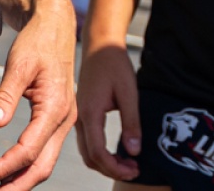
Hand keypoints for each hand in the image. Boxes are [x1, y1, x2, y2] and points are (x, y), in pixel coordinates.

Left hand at [0, 0, 75, 186]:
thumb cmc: (38, 42)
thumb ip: (6, 96)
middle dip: (15, 185)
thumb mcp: (20, 64)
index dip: (4, 167)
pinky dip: (27, 167)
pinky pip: (45, 152)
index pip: (29, 149)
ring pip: (45, 163)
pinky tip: (9, 170)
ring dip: (21, 180)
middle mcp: (65, 119)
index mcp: (56, 107)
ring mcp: (64, 121)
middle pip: (42, 166)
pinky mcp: (58, 120)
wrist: (55, 27)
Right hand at [74, 41, 142, 181]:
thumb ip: (131, 122)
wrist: (100, 43)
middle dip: (111, 169)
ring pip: (87, 152)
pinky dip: (100, 153)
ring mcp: (78, 116)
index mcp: (90, 113)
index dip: (116, 167)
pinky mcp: (82, 113)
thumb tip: (134, 151)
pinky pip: (87, 141)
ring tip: (129, 163)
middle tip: (134, 169)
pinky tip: (117, 151)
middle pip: (90, 157)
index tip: (134, 169)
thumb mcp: (129, 91)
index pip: (98, 152)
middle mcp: (80, 118)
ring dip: (106, 163)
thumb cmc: (114, 63)